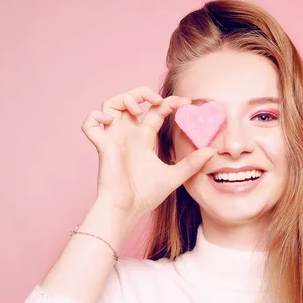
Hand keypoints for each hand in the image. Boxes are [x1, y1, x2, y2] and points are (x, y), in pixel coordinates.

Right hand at [81, 86, 215, 219]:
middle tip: (158, 101)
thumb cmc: (146, 196)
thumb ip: (192, 163)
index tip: (186, 102)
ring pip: (110, 104)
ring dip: (124, 99)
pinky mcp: (102, 145)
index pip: (155, 110)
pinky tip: (111, 121)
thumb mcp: (175, 176)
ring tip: (138, 111)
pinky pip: (90, 122)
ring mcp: (114, 138)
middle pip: (131, 99)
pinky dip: (96, 116)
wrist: (128, 210)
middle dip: (143, 93)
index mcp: (144, 138)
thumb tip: (212, 151)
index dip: (169, 102)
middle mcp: (128, 134)